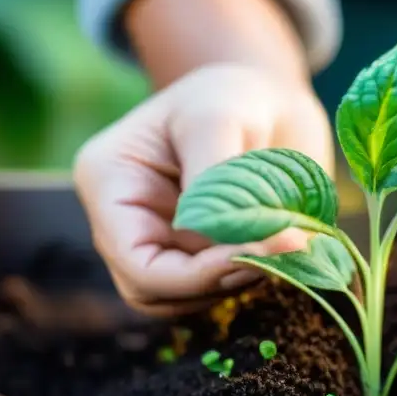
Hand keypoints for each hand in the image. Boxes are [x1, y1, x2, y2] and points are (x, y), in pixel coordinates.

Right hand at [73, 64, 333, 314]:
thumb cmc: (232, 95)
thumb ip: (214, 175)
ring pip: (184, 301)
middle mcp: (124, 222)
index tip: (257, 255)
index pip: (134, 260)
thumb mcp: (218, 115)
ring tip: (287, 244)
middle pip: (153, 291)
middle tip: (283, 251)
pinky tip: (281, 248)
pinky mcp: (196, 259)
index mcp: (110, 182)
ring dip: (236, 284)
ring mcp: (160, 245)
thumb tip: (223, 240)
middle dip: (218, 281)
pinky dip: (250, 279)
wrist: (263, 102)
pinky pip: (215, 290)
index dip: (194, 275)